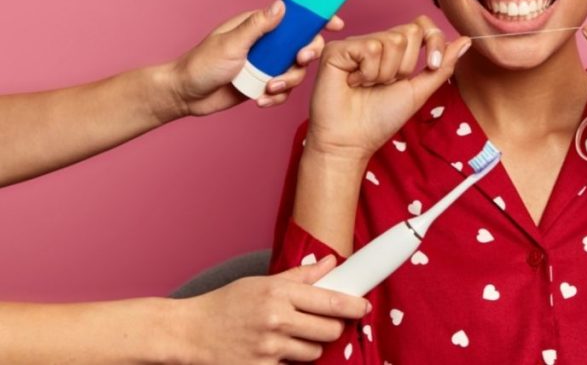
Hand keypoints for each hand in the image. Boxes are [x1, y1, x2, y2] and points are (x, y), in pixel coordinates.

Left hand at [169, 1, 343, 115]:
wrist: (185, 96)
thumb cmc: (200, 64)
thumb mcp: (231, 44)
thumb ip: (258, 26)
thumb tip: (281, 6)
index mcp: (258, 26)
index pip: (293, 17)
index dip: (316, 18)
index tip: (335, 23)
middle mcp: (266, 44)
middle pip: (302, 45)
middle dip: (306, 55)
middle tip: (300, 61)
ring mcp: (266, 65)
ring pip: (296, 71)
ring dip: (287, 81)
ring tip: (269, 88)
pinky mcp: (263, 84)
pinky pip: (283, 90)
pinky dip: (276, 97)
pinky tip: (261, 100)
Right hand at [182, 255, 369, 363]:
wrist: (189, 332)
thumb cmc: (226, 304)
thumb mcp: (261, 283)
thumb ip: (300, 276)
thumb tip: (331, 263)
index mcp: (279, 294)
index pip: (331, 302)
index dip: (354, 306)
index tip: (364, 307)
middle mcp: (277, 320)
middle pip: (330, 330)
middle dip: (331, 327)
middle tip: (320, 322)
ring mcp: (269, 348)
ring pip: (314, 352)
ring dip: (309, 346)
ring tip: (288, 336)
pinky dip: (288, 360)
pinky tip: (273, 350)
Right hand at [304, 16, 471, 161]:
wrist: (352, 140)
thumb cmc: (381, 118)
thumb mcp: (420, 91)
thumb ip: (442, 65)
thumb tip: (466, 40)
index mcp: (395, 50)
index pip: (421, 25)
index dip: (433, 40)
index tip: (431, 64)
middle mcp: (375, 42)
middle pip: (410, 32)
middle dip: (406, 66)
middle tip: (387, 84)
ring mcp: (356, 44)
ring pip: (391, 41)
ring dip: (385, 73)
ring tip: (368, 86)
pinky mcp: (337, 49)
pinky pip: (369, 48)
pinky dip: (367, 72)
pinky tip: (354, 82)